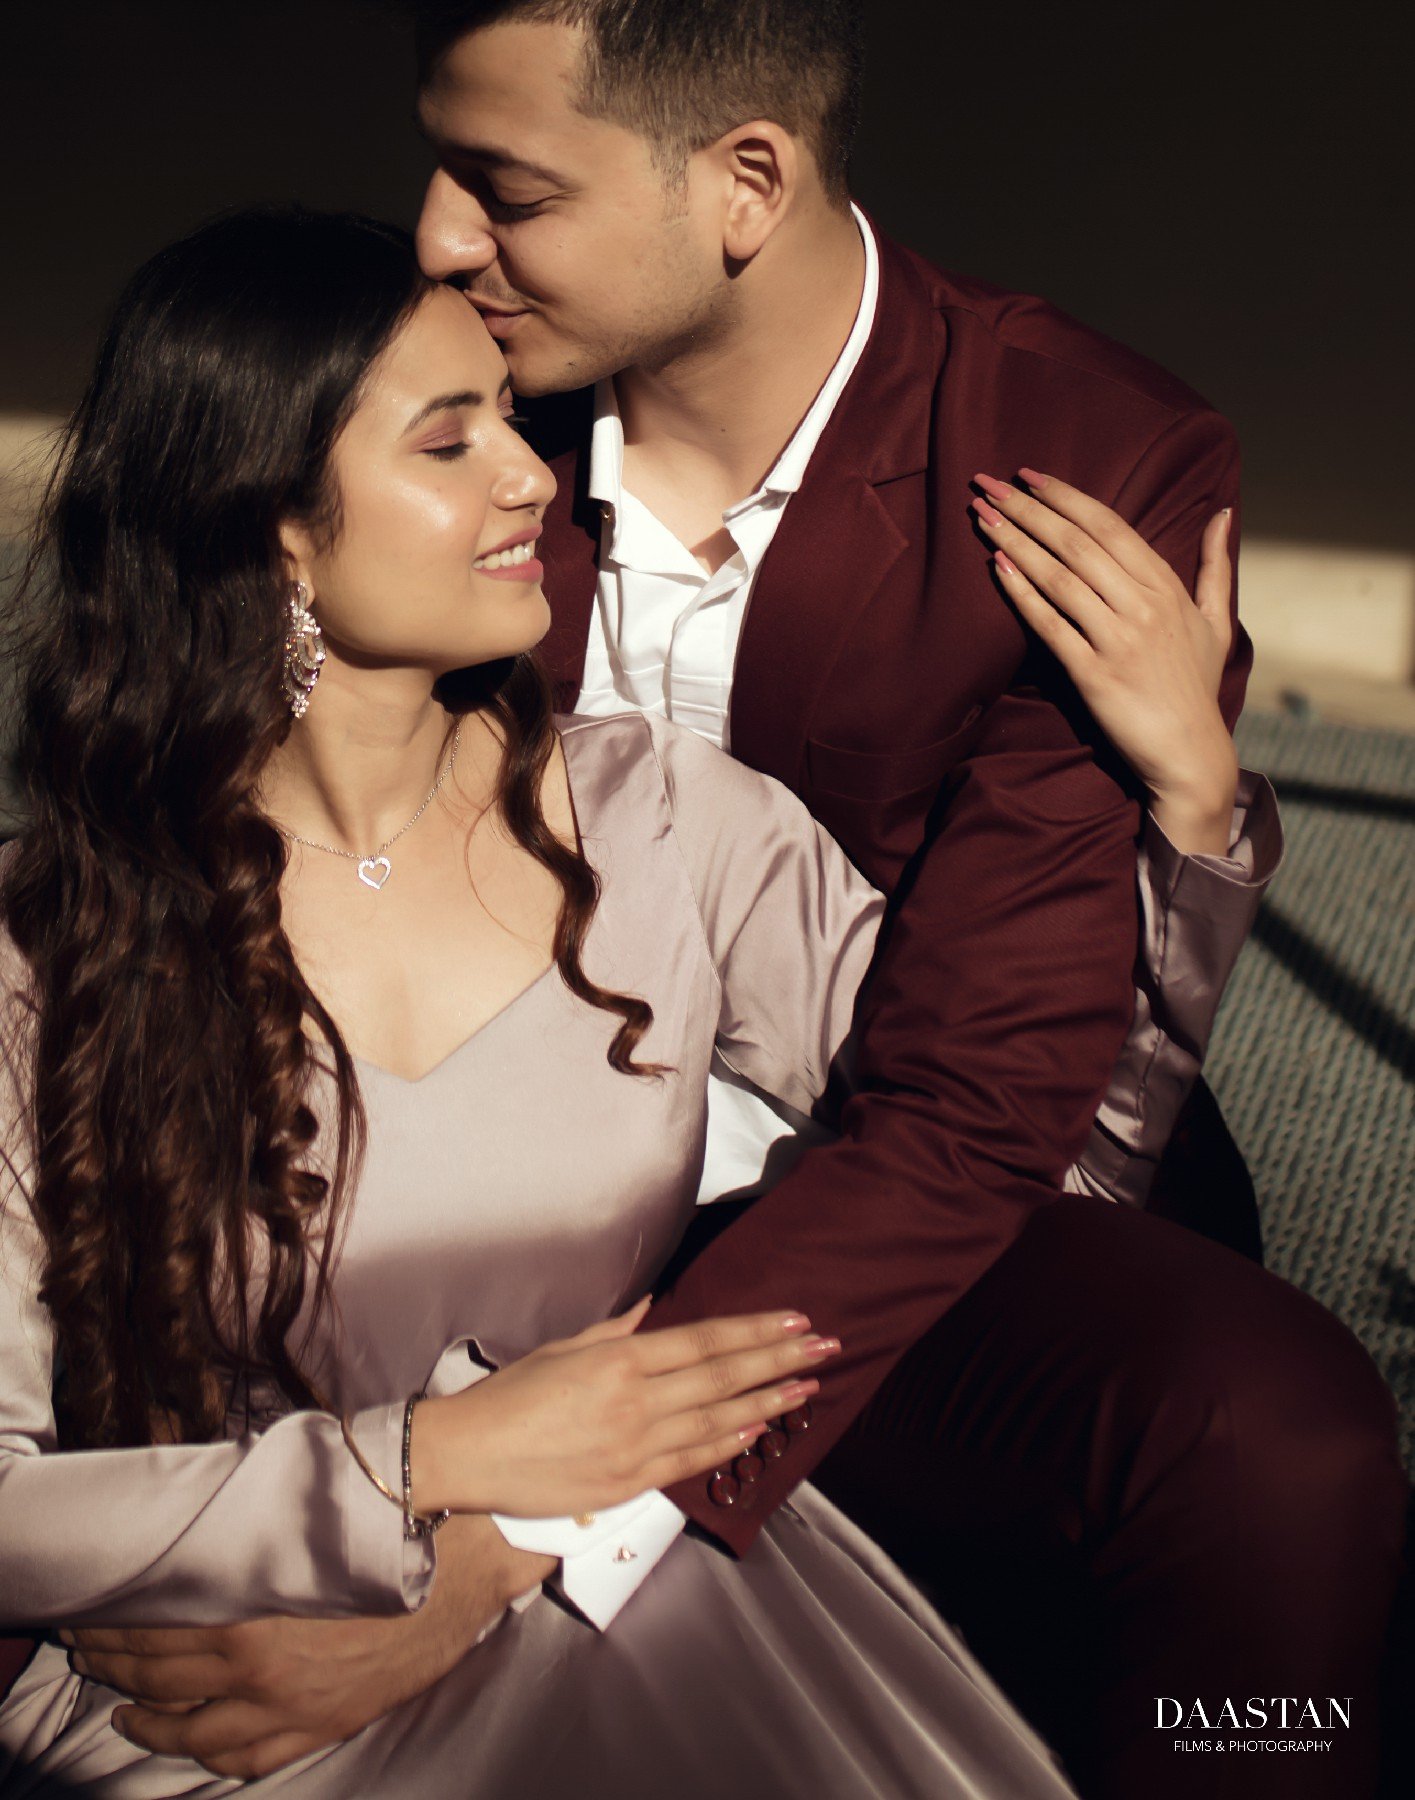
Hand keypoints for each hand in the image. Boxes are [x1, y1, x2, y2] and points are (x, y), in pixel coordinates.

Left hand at [63, 1515, 553, 1781]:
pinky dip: (204, 1751)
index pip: (155, 1624)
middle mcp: (260, 1665)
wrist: (465, 1556)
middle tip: (88, 1645)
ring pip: (189, 1726)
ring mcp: (291, 1703)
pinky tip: (182, 1737)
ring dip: (143, 1714)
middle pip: (158, 1672)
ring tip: (119, 1701)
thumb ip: (250, 1528)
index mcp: (252, 1606)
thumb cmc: (388, 1522)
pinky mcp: (323, 1722)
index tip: (91, 1610)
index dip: (113, 1622)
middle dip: (113, 1660)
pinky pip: (245, 1755)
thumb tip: (205, 1513)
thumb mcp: (306, 1514)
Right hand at [412, 1296, 836, 1518]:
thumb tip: (656, 1312)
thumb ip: (616, 1332)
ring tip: (809, 1387)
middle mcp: (637, 1401)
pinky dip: (729, 1443)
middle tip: (828, 1347)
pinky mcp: (628, 1483)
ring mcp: (636, 1446)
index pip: (705, 1341)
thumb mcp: (563, 1348)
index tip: (796, 1321)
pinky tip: (759, 1429)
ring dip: (770, 1403)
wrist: (467, 1456)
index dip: (755, 1332)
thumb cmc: (509, 1396)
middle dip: (781, 1361)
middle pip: (724, 1377)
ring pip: (719, 1420)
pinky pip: (691, 1460)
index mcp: (620, 1360)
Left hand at [971, 469, 1239, 855]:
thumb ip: (1215, 565)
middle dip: (1029, 510)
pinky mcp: (1095, 675)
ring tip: (982, 518)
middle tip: (987, 485)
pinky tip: (997, 568)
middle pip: (1077, 543)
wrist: (1189, 754)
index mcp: (1168, 587)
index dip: (1065, 497)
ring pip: (1060, 577)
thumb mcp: (1216, 621)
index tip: (1028, 477)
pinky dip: (1023, 594)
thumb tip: (1224, 512)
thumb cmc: (1195, 687)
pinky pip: (1051, 625)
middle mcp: (1144, 606)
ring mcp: (1119, 640)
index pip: (1110, 527)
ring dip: (1017, 542)